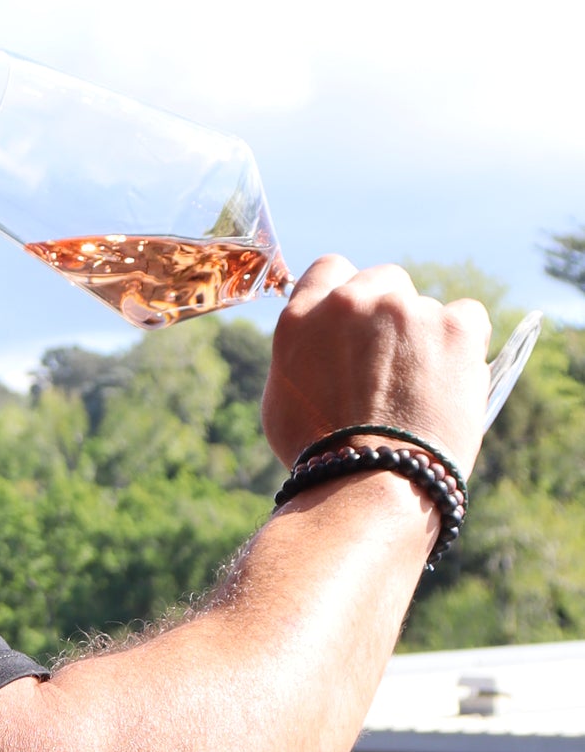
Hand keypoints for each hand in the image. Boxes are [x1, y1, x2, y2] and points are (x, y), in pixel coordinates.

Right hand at [261, 254, 490, 480]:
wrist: (371, 482)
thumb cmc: (321, 457)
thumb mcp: (283, 399)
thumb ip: (303, 354)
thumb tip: (323, 344)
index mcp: (303, 317)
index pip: (331, 269)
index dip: (348, 294)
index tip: (358, 323)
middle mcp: (351, 302)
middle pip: (384, 280)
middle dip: (390, 314)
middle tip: (394, 364)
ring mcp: (405, 310)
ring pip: (426, 307)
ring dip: (426, 338)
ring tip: (422, 392)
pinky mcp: (454, 326)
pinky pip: (468, 317)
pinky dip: (464, 344)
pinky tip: (451, 381)